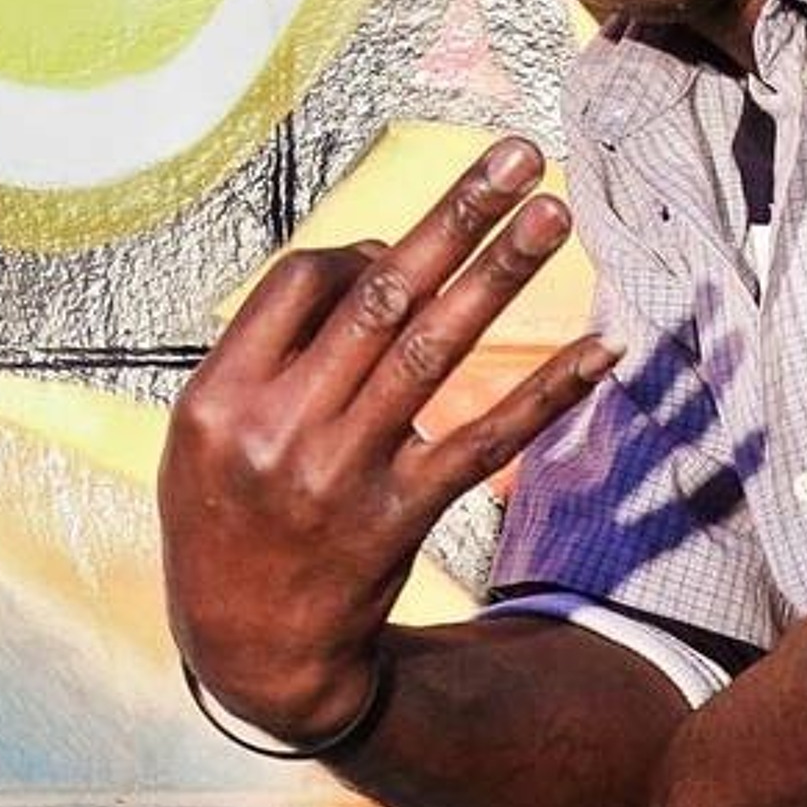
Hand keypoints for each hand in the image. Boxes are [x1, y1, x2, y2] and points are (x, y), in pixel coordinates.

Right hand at [158, 139, 615, 741]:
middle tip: (521, 154)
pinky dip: (545, 392)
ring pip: (435, 351)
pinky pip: (485, 442)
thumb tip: (377, 255)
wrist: (250, 652)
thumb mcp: (207, 434)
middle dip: (457, 216)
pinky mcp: (401, 517)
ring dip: (502, 275)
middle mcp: (281, 426)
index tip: (412, 240)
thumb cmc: (228, 521)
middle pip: (381, 294)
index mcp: (218, 393)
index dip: (365, 247)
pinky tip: (598, 349)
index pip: (305, 281)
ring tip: (553, 213)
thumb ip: (273, 348)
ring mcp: (344, 473)